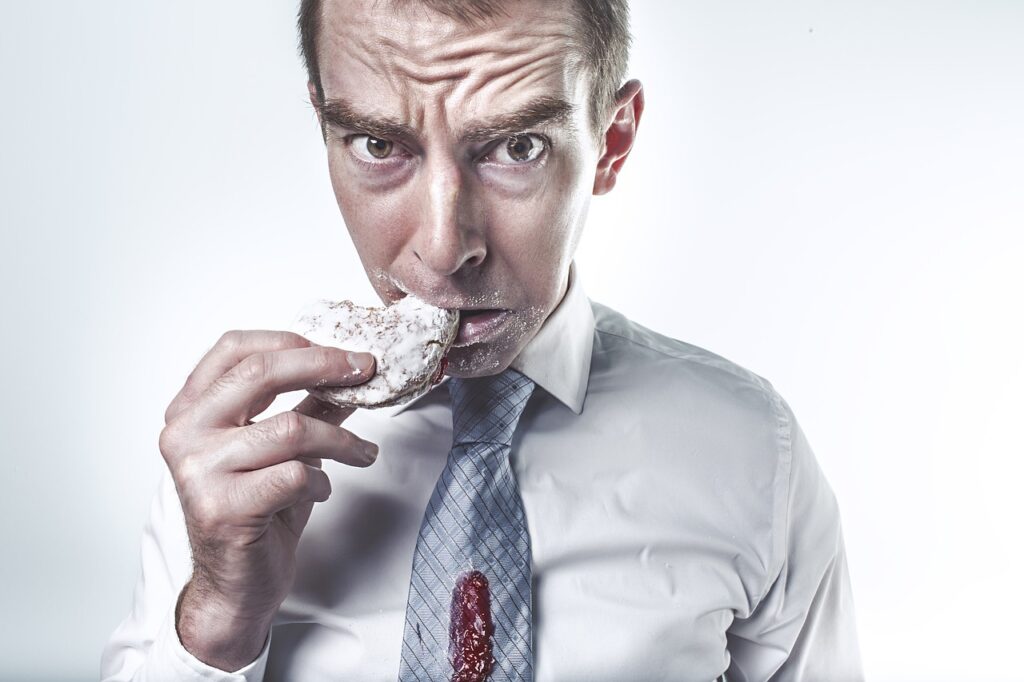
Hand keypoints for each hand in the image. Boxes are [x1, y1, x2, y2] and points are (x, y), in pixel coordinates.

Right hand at [159, 330, 377, 670]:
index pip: (233, 348)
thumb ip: (308, 404)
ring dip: (340, 440)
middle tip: (366, 371)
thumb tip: (350, 368)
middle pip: (261, 373)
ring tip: (362, 454)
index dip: (290, 341)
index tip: (337, 352)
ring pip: (291, 428)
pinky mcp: (223, 508)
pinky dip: (321, 482)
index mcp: (190, 410)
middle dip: (325, 366)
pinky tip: (319, 491)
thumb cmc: (256, 512)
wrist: (236, 585)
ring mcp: (199, 472)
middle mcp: (184, 434)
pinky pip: (295, 475)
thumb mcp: (281, 448)